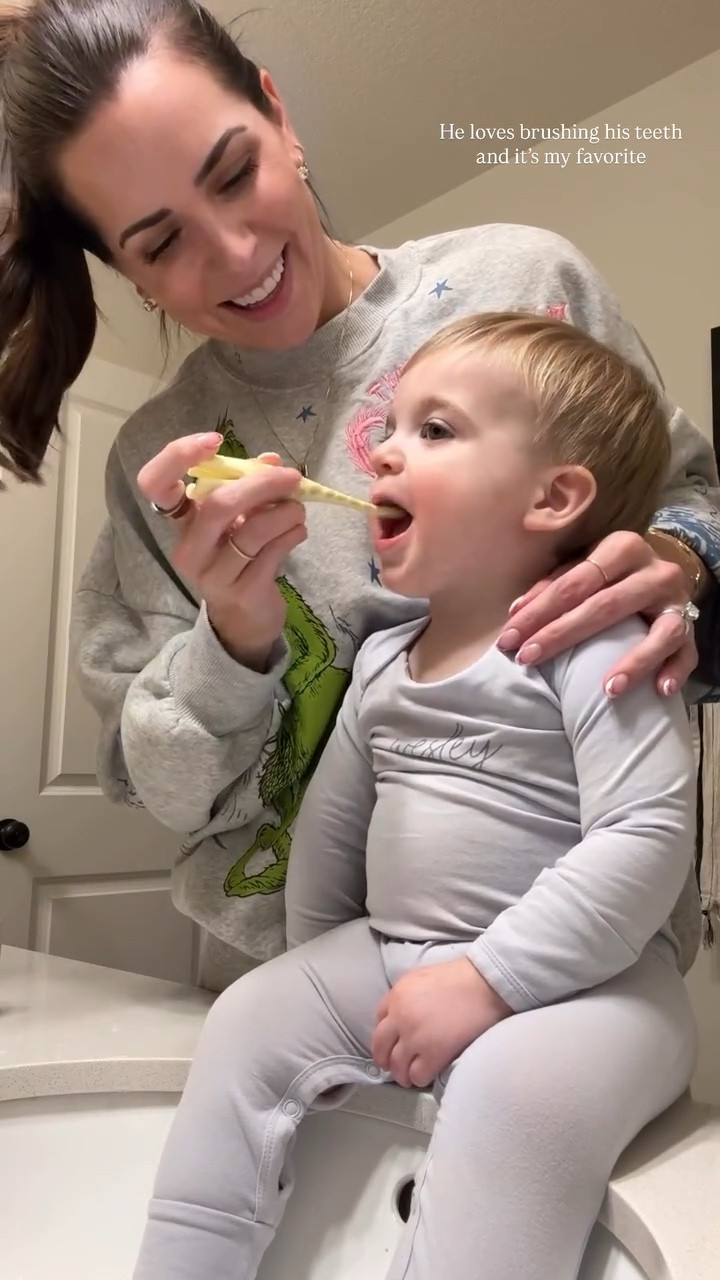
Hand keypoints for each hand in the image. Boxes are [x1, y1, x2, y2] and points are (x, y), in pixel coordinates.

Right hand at [137, 434, 306, 667]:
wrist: (244, 618)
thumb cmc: (238, 559)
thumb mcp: (236, 521)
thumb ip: (249, 488)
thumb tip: (272, 461)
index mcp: (181, 523)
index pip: (155, 484)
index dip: (179, 455)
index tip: (214, 440)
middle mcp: (189, 549)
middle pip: (218, 504)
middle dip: (261, 484)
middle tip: (290, 477)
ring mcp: (213, 575)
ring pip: (252, 530)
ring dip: (285, 512)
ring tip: (298, 510)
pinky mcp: (243, 592)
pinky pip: (272, 552)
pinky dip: (292, 534)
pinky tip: (298, 531)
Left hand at [371, 958, 510, 1087]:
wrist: (486, 984)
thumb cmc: (462, 977)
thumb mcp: (424, 977)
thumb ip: (408, 996)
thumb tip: (404, 1014)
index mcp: (397, 994)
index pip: (378, 1021)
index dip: (384, 1036)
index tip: (391, 1043)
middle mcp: (400, 1016)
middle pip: (381, 1046)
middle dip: (386, 1059)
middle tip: (394, 1066)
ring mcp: (415, 1037)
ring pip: (397, 1066)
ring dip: (402, 1074)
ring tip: (410, 1077)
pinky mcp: (433, 1054)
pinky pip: (417, 1075)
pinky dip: (419, 1079)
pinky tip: (426, 1076)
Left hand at [496, 530, 697, 697]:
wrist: (664, 573)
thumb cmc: (612, 576)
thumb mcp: (584, 569)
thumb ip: (554, 585)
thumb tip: (515, 611)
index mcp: (622, 548)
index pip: (574, 583)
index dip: (538, 611)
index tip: (509, 638)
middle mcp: (653, 571)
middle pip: (605, 606)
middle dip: (562, 635)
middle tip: (528, 658)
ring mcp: (677, 601)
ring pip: (659, 632)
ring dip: (634, 662)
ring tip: (608, 689)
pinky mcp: (692, 627)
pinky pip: (688, 652)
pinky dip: (675, 670)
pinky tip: (660, 691)